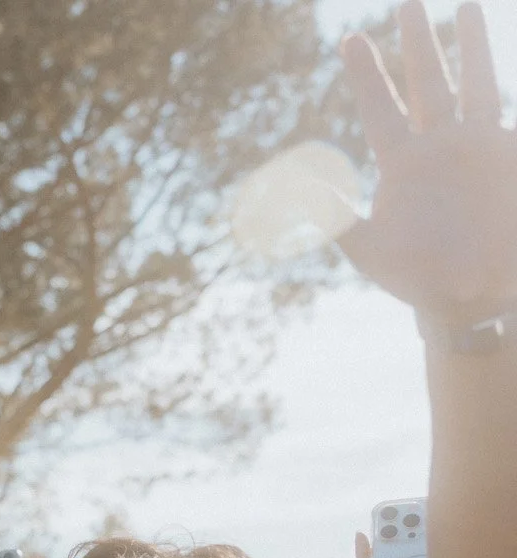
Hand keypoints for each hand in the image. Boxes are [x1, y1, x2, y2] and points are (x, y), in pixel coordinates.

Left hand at [340, 3, 516, 316]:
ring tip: (467, 5)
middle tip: (407, 1)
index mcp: (402, 162)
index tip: (350, 40)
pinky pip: (509, 115)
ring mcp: (477, 147)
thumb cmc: (415, 276)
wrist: (467, 297)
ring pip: (474, 83)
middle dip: (417, 43)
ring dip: (470, 46)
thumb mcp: (366, 246)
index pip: (380, 107)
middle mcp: (438, 146)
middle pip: (427, 82)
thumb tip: (294, 190)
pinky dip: (513, 89)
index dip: (366, 74)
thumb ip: (330, 216)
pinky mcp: (507, 158)